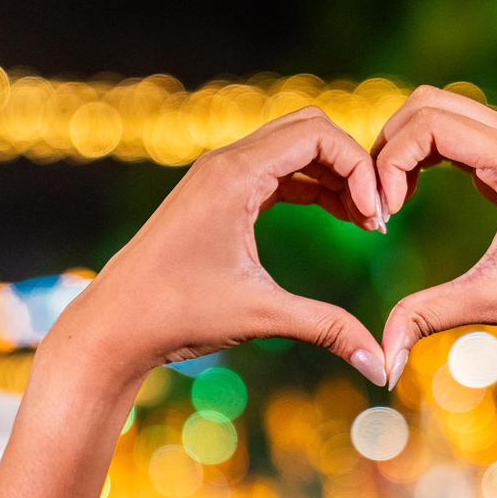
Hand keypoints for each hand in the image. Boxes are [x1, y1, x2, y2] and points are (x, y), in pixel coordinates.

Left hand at [43, 107, 388, 387]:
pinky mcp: (218, 195)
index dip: (360, 169)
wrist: (114, 326)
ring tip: (365, 222)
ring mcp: (219, 176)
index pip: (317, 134)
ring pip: (294, 149)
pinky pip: (277, 172)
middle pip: (309, 129)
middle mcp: (225, 163)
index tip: (377, 220)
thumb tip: (382, 367)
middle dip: (352, 165)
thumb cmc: (176, 315)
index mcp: (234, 174)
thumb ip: (329, 329)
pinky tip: (338, 218)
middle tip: (377, 216)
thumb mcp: (261, 315)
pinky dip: (312, 187)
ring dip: (334, 176)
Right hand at [374, 86, 496, 385]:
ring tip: (392, 203)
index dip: (390, 163)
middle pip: (428, 103)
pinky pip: (459, 131)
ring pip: (442, 110)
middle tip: (379, 205)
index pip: (429, 125)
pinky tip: (414, 198)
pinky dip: (427, 153)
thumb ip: (428, 317)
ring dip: (406, 148)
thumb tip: (382, 363)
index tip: (383, 217)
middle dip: (390, 147)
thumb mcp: (493, 302)